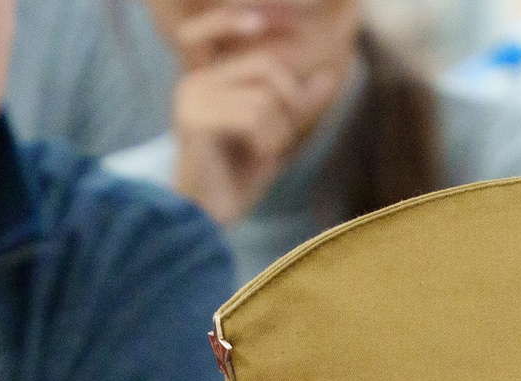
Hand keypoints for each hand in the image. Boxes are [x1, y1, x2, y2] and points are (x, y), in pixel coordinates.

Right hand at [164, 8, 342, 225]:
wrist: (206, 220)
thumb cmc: (235, 181)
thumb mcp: (275, 136)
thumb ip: (297, 105)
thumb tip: (329, 74)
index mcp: (208, 79)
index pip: (217, 28)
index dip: (234, 19)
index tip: (260, 22)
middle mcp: (195, 81)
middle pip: (266, 66)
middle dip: (291, 102)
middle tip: (281, 139)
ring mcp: (192, 98)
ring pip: (265, 94)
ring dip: (280, 129)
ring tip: (266, 153)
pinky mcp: (195, 119)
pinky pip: (255, 114)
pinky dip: (269, 139)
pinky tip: (258, 157)